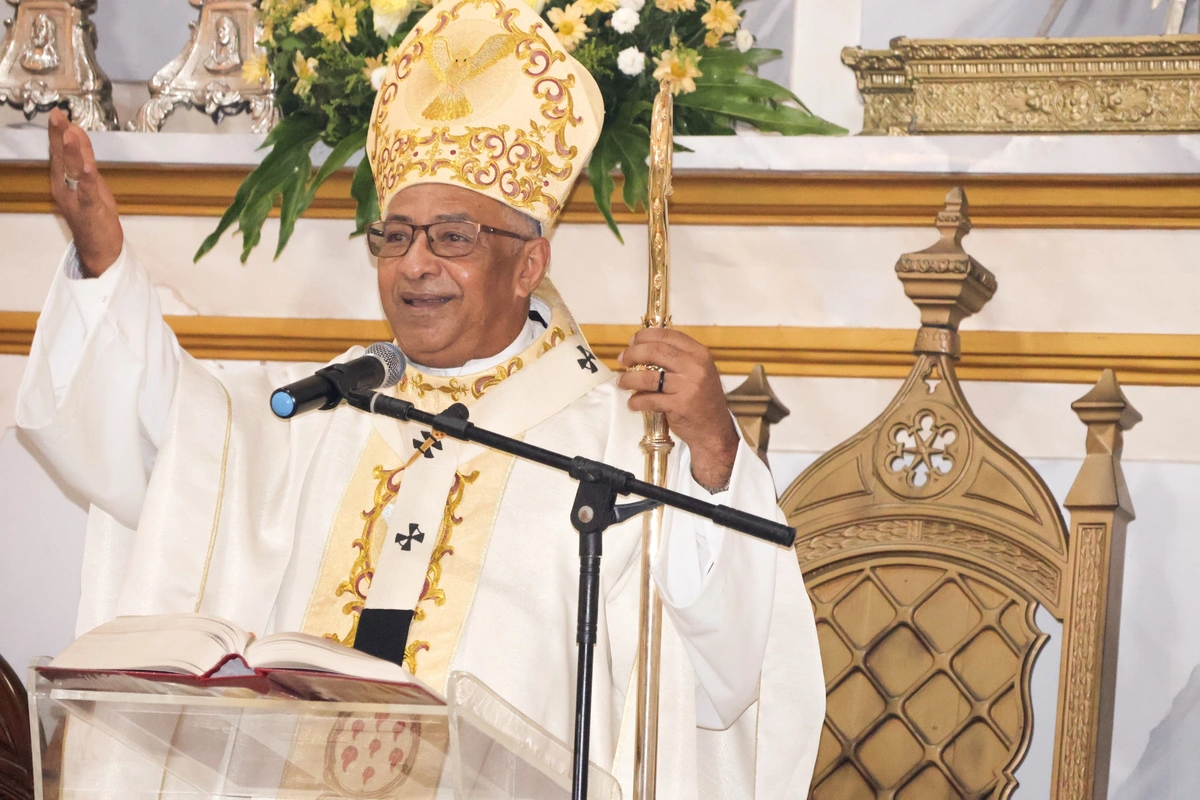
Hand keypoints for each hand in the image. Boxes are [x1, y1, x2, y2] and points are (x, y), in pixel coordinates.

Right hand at [48, 107, 122, 276]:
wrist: (98, 248)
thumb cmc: (93, 212)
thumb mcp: (89, 180)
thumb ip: (83, 156)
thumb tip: (76, 131)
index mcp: (63, 180)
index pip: (59, 152)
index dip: (58, 133)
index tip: (58, 113)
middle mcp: (64, 187)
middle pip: (60, 159)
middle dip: (58, 136)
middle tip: (57, 115)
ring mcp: (75, 199)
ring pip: (71, 173)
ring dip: (70, 153)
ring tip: (70, 134)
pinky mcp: (89, 210)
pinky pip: (87, 193)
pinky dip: (87, 180)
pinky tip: (87, 167)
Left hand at [617, 328, 739, 491]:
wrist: (714, 430)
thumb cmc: (702, 399)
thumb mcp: (698, 371)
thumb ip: (678, 358)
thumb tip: (642, 347)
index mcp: (699, 354)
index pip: (667, 335)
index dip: (644, 336)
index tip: (632, 342)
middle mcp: (695, 367)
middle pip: (655, 351)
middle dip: (633, 354)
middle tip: (623, 360)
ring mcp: (688, 387)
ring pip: (648, 376)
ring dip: (629, 379)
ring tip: (622, 382)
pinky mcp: (678, 406)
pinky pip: (649, 399)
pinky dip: (636, 401)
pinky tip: (633, 403)